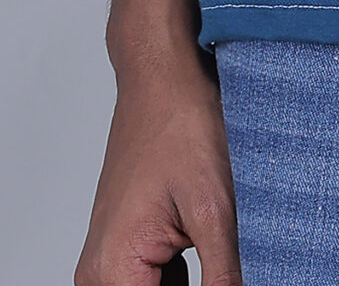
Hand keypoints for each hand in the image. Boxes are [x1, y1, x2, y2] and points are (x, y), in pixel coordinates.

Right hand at [75, 50, 241, 285]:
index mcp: (113, 270)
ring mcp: (111, 261)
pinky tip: (223, 261)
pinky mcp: (128, 248)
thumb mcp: (217, 208)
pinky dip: (192, 281)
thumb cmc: (181, 123)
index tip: (237, 280)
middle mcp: (100, 273)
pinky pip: (156, 285)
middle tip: (237, 268)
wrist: (162, 74)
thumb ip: (227, 276)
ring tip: (233, 256)